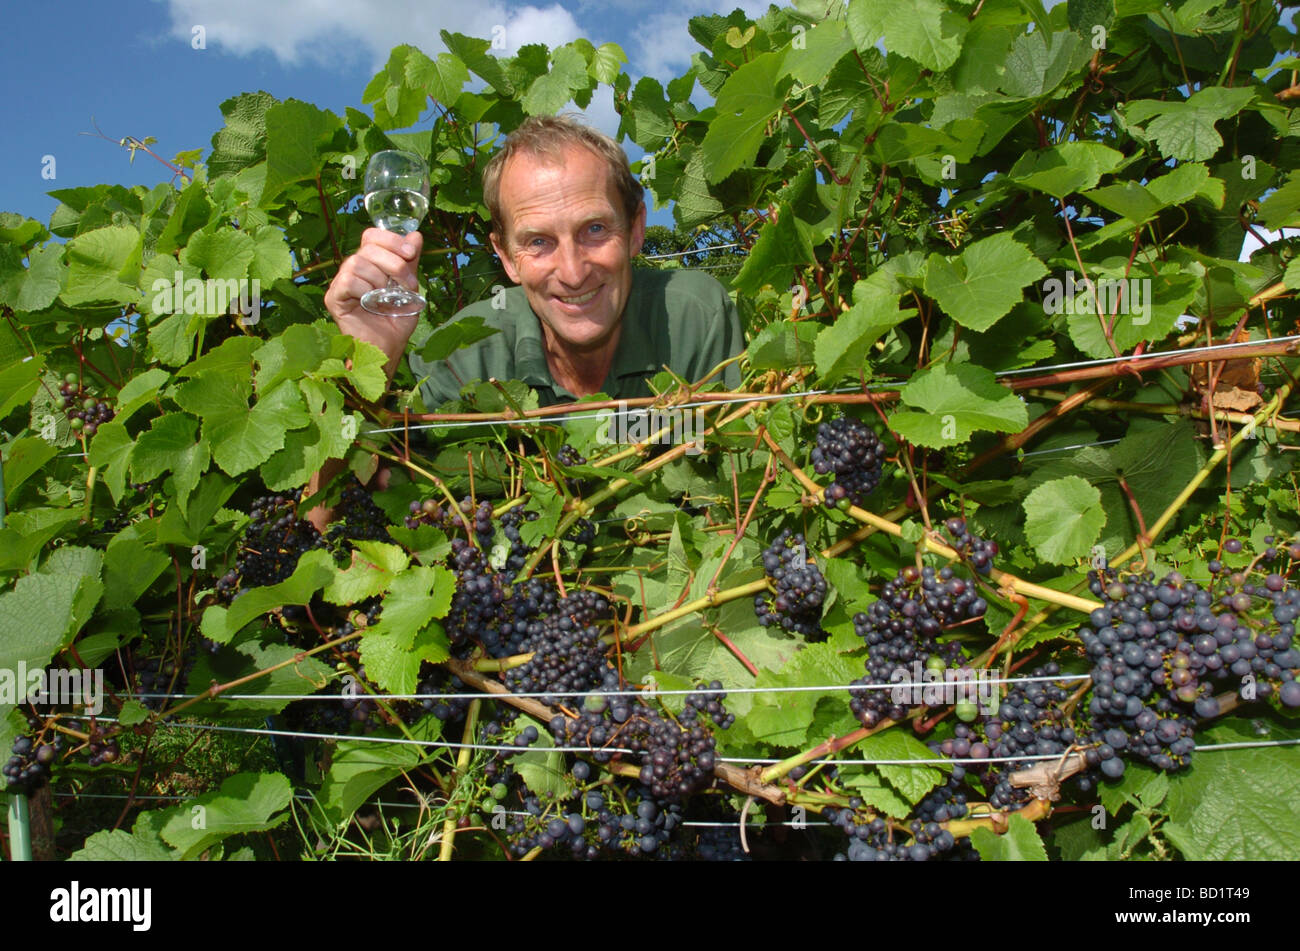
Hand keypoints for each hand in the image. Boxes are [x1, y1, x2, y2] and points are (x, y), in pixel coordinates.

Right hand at [324, 228, 424, 375]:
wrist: (389, 348)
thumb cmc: (396, 321)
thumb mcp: (409, 288)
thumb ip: (410, 262)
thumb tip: (415, 235)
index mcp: (369, 263)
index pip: (372, 236)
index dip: (391, 239)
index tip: (410, 253)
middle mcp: (353, 269)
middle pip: (367, 247)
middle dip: (394, 263)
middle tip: (407, 283)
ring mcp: (341, 283)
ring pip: (357, 263)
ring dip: (379, 281)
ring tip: (386, 299)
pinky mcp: (333, 298)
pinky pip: (347, 281)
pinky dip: (364, 290)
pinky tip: (371, 304)